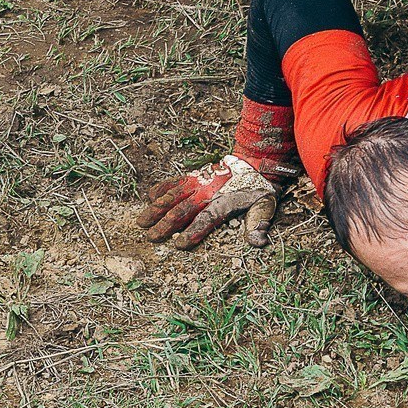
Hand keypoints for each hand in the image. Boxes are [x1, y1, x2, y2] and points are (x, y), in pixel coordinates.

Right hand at [137, 154, 287, 247]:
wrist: (255, 162)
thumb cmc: (258, 188)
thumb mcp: (266, 206)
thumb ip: (259, 223)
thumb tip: (259, 242)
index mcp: (224, 202)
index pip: (205, 220)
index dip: (192, 232)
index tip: (179, 245)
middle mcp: (207, 193)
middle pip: (183, 210)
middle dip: (166, 225)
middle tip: (151, 237)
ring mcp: (198, 183)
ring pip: (173, 196)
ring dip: (157, 209)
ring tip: (142, 221)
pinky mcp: (194, 176)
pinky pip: (174, 182)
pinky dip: (162, 188)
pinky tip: (150, 197)